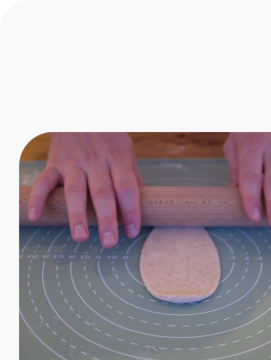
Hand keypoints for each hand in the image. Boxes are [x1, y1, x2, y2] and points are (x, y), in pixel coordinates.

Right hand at [27, 132, 142, 246]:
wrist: (80, 116)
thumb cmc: (108, 140)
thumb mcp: (126, 152)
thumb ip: (132, 178)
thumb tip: (143, 206)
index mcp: (118, 159)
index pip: (127, 188)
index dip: (131, 211)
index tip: (133, 232)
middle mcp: (96, 162)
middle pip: (102, 194)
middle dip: (106, 219)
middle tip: (110, 242)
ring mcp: (73, 163)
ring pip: (75, 191)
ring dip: (77, 215)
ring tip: (81, 237)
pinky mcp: (54, 164)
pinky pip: (43, 182)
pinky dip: (38, 199)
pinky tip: (36, 216)